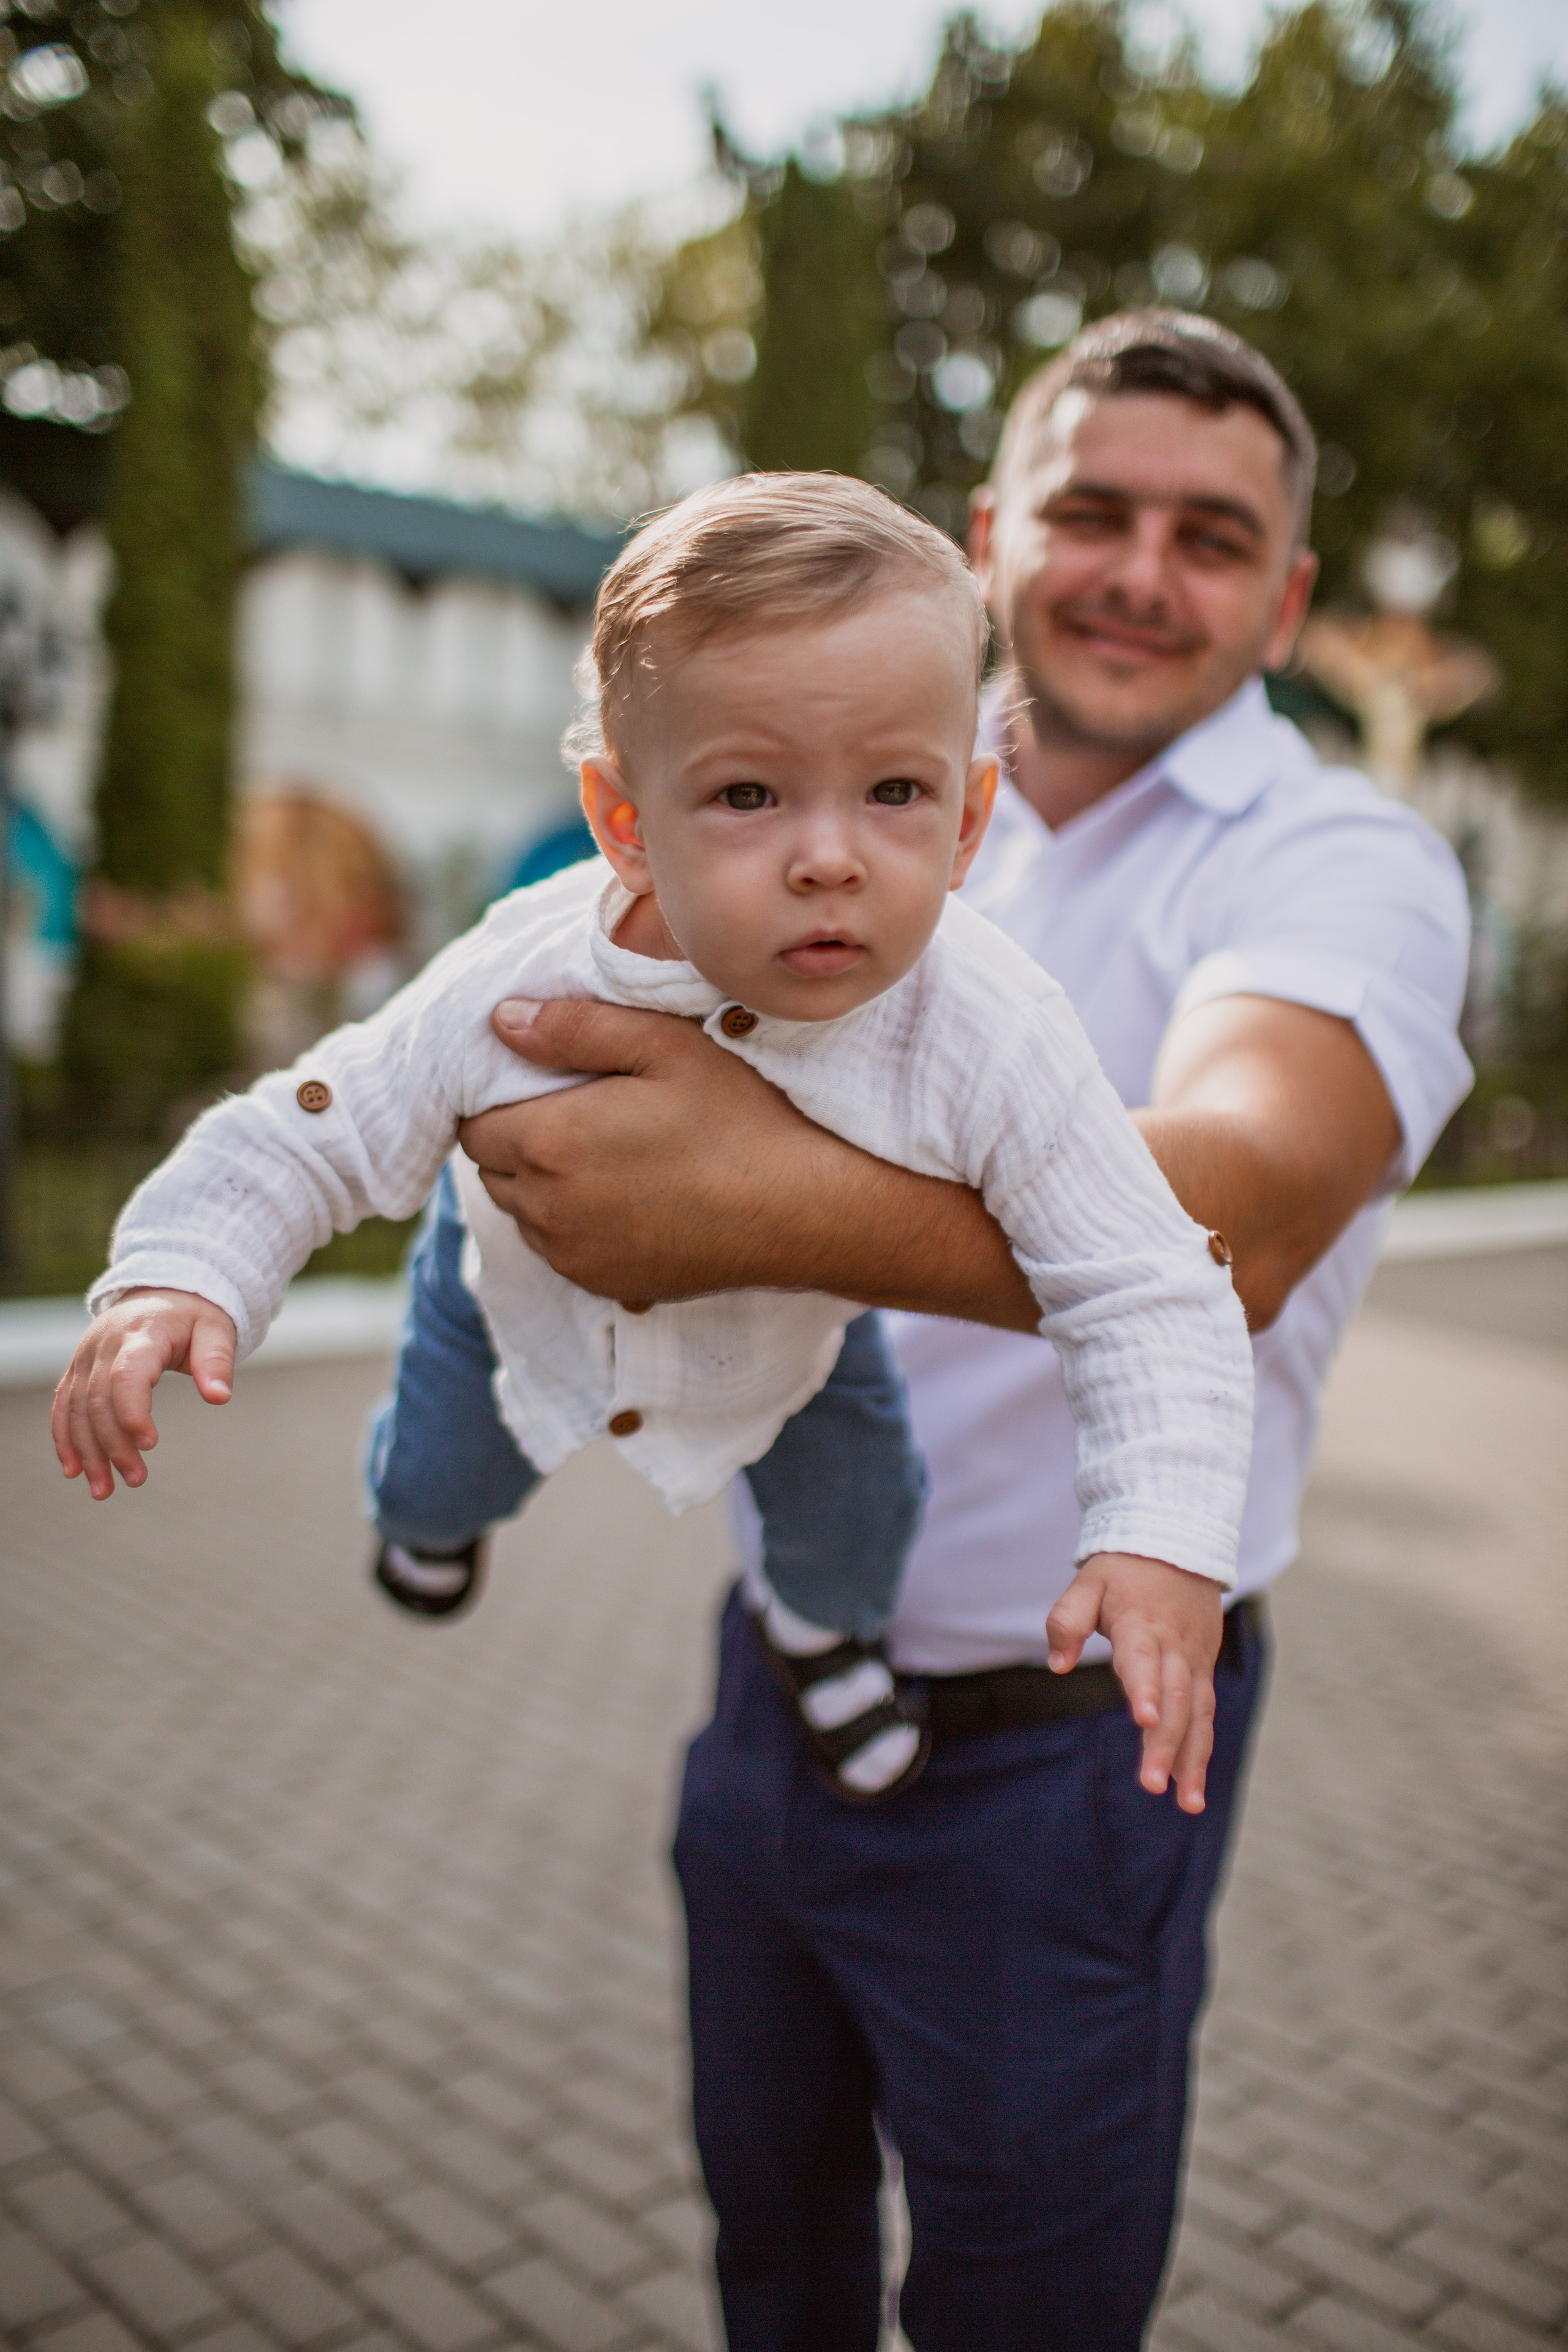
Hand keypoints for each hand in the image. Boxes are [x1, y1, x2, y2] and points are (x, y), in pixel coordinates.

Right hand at [52, 1288, 235, 1500]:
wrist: (162, 1292)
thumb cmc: (194, 1316)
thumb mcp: (216, 1330)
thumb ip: (217, 1361)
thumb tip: (220, 1397)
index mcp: (142, 1333)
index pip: (127, 1375)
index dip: (132, 1411)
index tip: (149, 1445)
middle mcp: (105, 1344)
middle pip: (99, 1400)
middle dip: (114, 1445)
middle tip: (136, 1480)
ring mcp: (86, 1356)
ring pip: (77, 1409)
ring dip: (88, 1452)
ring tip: (104, 1490)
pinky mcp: (78, 1369)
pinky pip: (64, 1405)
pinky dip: (65, 1438)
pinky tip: (73, 1470)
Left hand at [458, 995, 1035, 1322]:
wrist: (801, 1213)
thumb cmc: (739, 1120)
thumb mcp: (664, 1048)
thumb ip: (574, 1028)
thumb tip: (502, 1020)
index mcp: (549, 1143)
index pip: (475, 1124)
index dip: (501, 1098)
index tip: (546, 1082)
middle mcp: (545, 1210)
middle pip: (494, 1170)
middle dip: (520, 1139)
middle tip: (582, 1112)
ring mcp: (573, 1256)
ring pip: (524, 1213)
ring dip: (545, 1185)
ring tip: (611, 1155)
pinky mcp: (603, 1285)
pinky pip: (561, 1249)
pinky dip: (575, 1224)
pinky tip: (631, 1198)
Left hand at [1046, 1552, 1224, 1812]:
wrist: (1176, 1542)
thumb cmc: (1123, 1568)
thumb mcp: (1087, 1582)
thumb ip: (1067, 1620)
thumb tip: (1056, 1664)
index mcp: (1142, 1625)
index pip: (1144, 1661)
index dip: (1145, 1689)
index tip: (1145, 1719)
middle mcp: (1174, 1647)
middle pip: (1176, 1699)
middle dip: (1166, 1744)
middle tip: (1153, 1785)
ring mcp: (1193, 1659)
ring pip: (1198, 1713)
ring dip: (1192, 1759)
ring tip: (1187, 1803)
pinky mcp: (1203, 1668)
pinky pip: (1206, 1713)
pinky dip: (1201, 1749)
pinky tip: (1193, 1786)